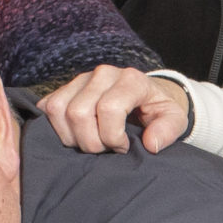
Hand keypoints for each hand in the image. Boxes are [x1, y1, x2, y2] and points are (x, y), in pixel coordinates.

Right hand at [38, 65, 191, 153]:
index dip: (112, 136)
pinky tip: (76, 135)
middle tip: (106, 148)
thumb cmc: (158, 110)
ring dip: (72, 137)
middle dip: (91, 142)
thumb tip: (150, 144)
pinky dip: (56, 128)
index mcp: (131, 79)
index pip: (109, 109)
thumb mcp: (175, 120)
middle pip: (79, 113)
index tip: (123, 147)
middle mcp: (103, 74)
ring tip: (92, 142)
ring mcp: (81, 79)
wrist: (147, 97)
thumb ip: (168, 131)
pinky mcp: (66, 88)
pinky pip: (47, 107)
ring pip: (58, 110)